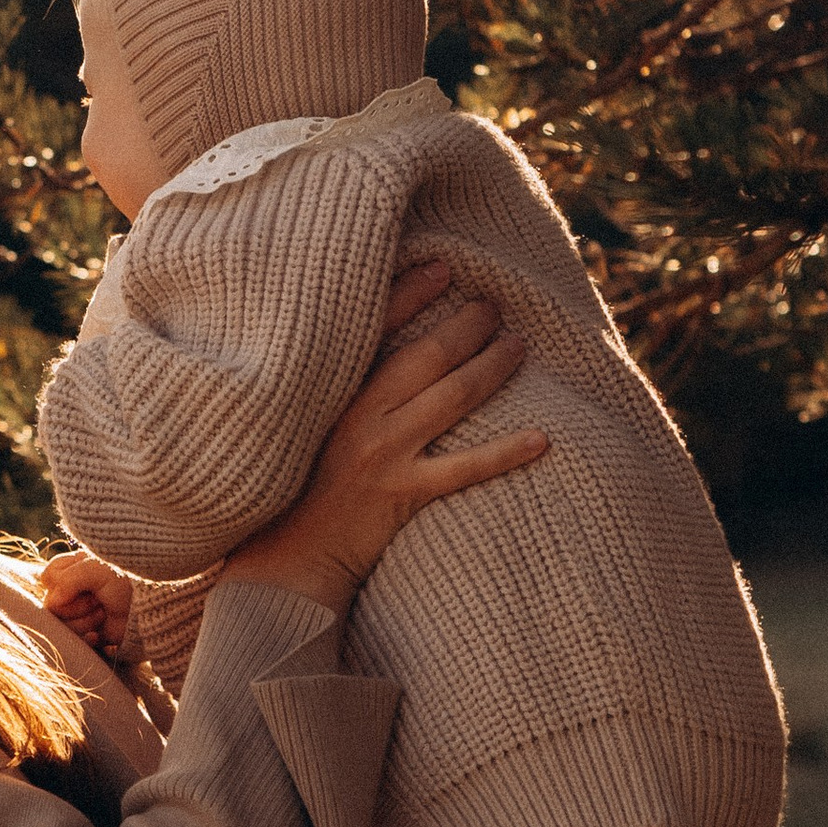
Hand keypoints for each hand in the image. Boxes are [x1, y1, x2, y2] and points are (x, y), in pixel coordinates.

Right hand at [39, 548, 136, 663]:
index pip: (48, 578)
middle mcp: (75, 592)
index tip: (82, 581)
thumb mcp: (94, 569)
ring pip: (62, 625)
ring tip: (103, 612)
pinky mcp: (92, 633)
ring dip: (84, 620)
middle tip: (98, 598)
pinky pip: (74, 641)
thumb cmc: (126, 578)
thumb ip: (66, 580)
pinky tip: (98, 635)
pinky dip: (85, 639)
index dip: (59, 583)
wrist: (151, 603)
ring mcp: (83, 614)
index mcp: (74, 570)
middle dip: (75, 604)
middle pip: (52, 605)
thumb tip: (51, 604)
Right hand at [224, 265, 547, 610]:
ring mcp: (382, 456)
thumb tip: (368, 350)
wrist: (286, 559)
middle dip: (466, 326)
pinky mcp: (402, 496)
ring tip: (518, 346)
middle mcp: (358, 418)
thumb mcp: (300, 429)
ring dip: (491, 368)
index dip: (411, 294)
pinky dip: (505, 453)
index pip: (375, 330)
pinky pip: (464, 469)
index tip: (443, 267)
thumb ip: (330, 392)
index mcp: (329, 394)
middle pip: (425, 358)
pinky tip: (541, 439)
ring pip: (451, 399)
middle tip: (495, 305)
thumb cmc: (291, 489)